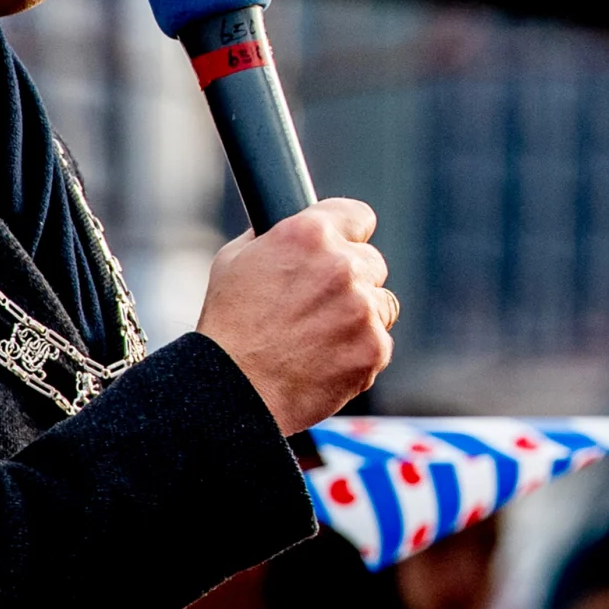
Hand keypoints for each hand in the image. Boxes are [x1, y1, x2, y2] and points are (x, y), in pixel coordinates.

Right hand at [195, 198, 395, 435]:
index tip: (343, 246)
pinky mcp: (375, 347)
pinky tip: (324, 361)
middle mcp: (342, 265)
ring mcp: (363, 308)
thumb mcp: (235, 261)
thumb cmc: (228, 327)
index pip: (358, 215)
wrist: (233, 392)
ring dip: (360, 316)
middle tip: (319, 305)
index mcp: (308, 234)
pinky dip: (359, 351)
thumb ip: (273, 237)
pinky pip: (379, 342)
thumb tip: (289, 225)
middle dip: (352, 280)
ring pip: (381, 303)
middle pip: (371, 262)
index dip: (349, 233)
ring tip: (318, 338)